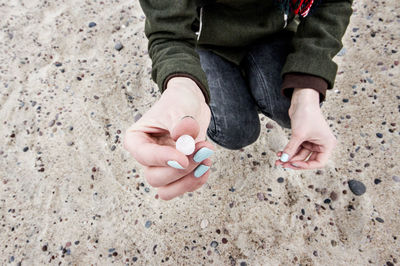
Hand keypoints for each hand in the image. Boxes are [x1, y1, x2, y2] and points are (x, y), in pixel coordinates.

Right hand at [123, 77, 213, 199]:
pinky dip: (197, 180)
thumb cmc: (179, 103)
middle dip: (181, 169)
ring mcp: (160, 168)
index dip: (164, 159)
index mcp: (137, 139)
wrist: (192, 106)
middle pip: (155, 177)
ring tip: (206, 159)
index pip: (144, 156)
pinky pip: (183, 188)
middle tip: (203, 149)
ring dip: (188, 179)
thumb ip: (182, 122)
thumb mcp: (180, 106)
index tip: (183, 158)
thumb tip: (184, 140)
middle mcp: (146, 157)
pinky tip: (206, 163)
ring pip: (166, 191)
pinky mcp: (176, 174)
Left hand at [275, 88, 336, 168]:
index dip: (306, 166)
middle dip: (294, 162)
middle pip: (307, 159)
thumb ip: (291, 149)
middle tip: (281, 164)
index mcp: (327, 145)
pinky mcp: (304, 137)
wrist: (302, 100)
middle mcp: (321, 144)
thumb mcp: (298, 134)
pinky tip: (280, 154)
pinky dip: (289, 151)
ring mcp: (313, 141)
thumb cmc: (307, 114)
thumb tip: (283, 161)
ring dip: (289, 157)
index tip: (293, 164)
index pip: (319, 163)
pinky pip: (297, 148)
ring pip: (300, 154)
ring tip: (278, 160)